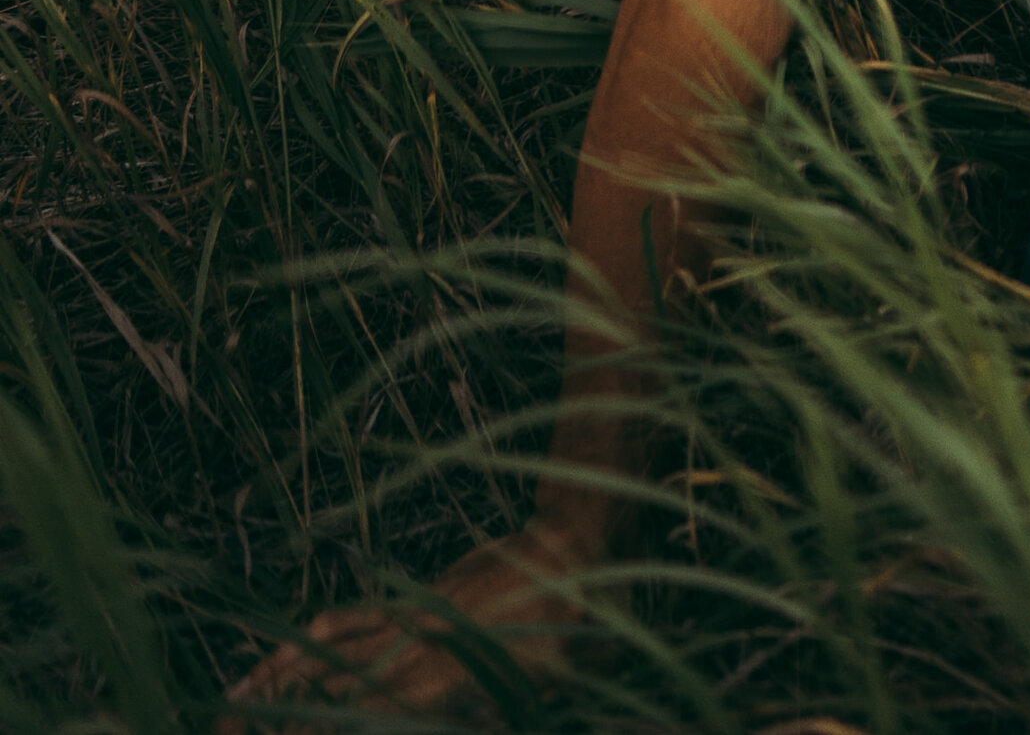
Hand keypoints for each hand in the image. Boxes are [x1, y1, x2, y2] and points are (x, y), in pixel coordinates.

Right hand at [223, 517, 597, 720]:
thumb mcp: (535, 695)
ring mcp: (410, 617)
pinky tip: (283, 654)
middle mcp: (412, 648)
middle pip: (324, 685)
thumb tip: (444, 717)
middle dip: (271, 715)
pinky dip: (310, 638)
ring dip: (274, 679)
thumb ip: (482, 716)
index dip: (312, 728)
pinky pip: (352, 619)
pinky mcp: (417, 595)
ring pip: (325, 649)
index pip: (358, 716)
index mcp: (441, 680)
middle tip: (221, 731)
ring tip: (229, 705)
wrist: (579, 542)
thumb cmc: (574, 629)